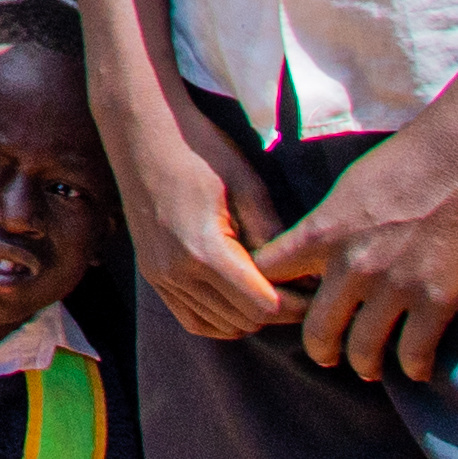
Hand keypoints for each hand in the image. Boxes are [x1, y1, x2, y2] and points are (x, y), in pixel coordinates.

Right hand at [107, 93, 291, 339]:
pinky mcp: (152, 274)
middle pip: (244, 320)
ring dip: (251, 316)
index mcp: (204, 250)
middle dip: (279, 312)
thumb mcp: (246, 184)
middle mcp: (177, 272)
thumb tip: (306, 275)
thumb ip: (273, 234)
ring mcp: (160, 276)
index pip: (263, 305)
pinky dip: (221, 320)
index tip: (317, 291)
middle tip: (303, 291)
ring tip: (275, 292)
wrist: (140, 133)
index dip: (297, 305)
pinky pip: (192, 319)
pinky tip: (240, 301)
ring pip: (220, 325)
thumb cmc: (199, 150)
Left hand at [261, 112, 457, 381]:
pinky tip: (413, 368)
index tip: (278, 305)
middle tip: (325, 355)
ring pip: (363, 351)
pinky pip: (414, 353)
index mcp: (322, 233)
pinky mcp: (436, 301)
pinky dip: (412, 367)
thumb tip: (307, 258)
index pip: (269, 276)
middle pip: (316, 331)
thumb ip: (323, 228)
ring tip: (367, 366)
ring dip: (363, 364)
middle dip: (319, 349)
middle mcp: (351, 266)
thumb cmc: (401, 163)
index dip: (268, 294)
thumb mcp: (343, 190)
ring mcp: (394, 288)